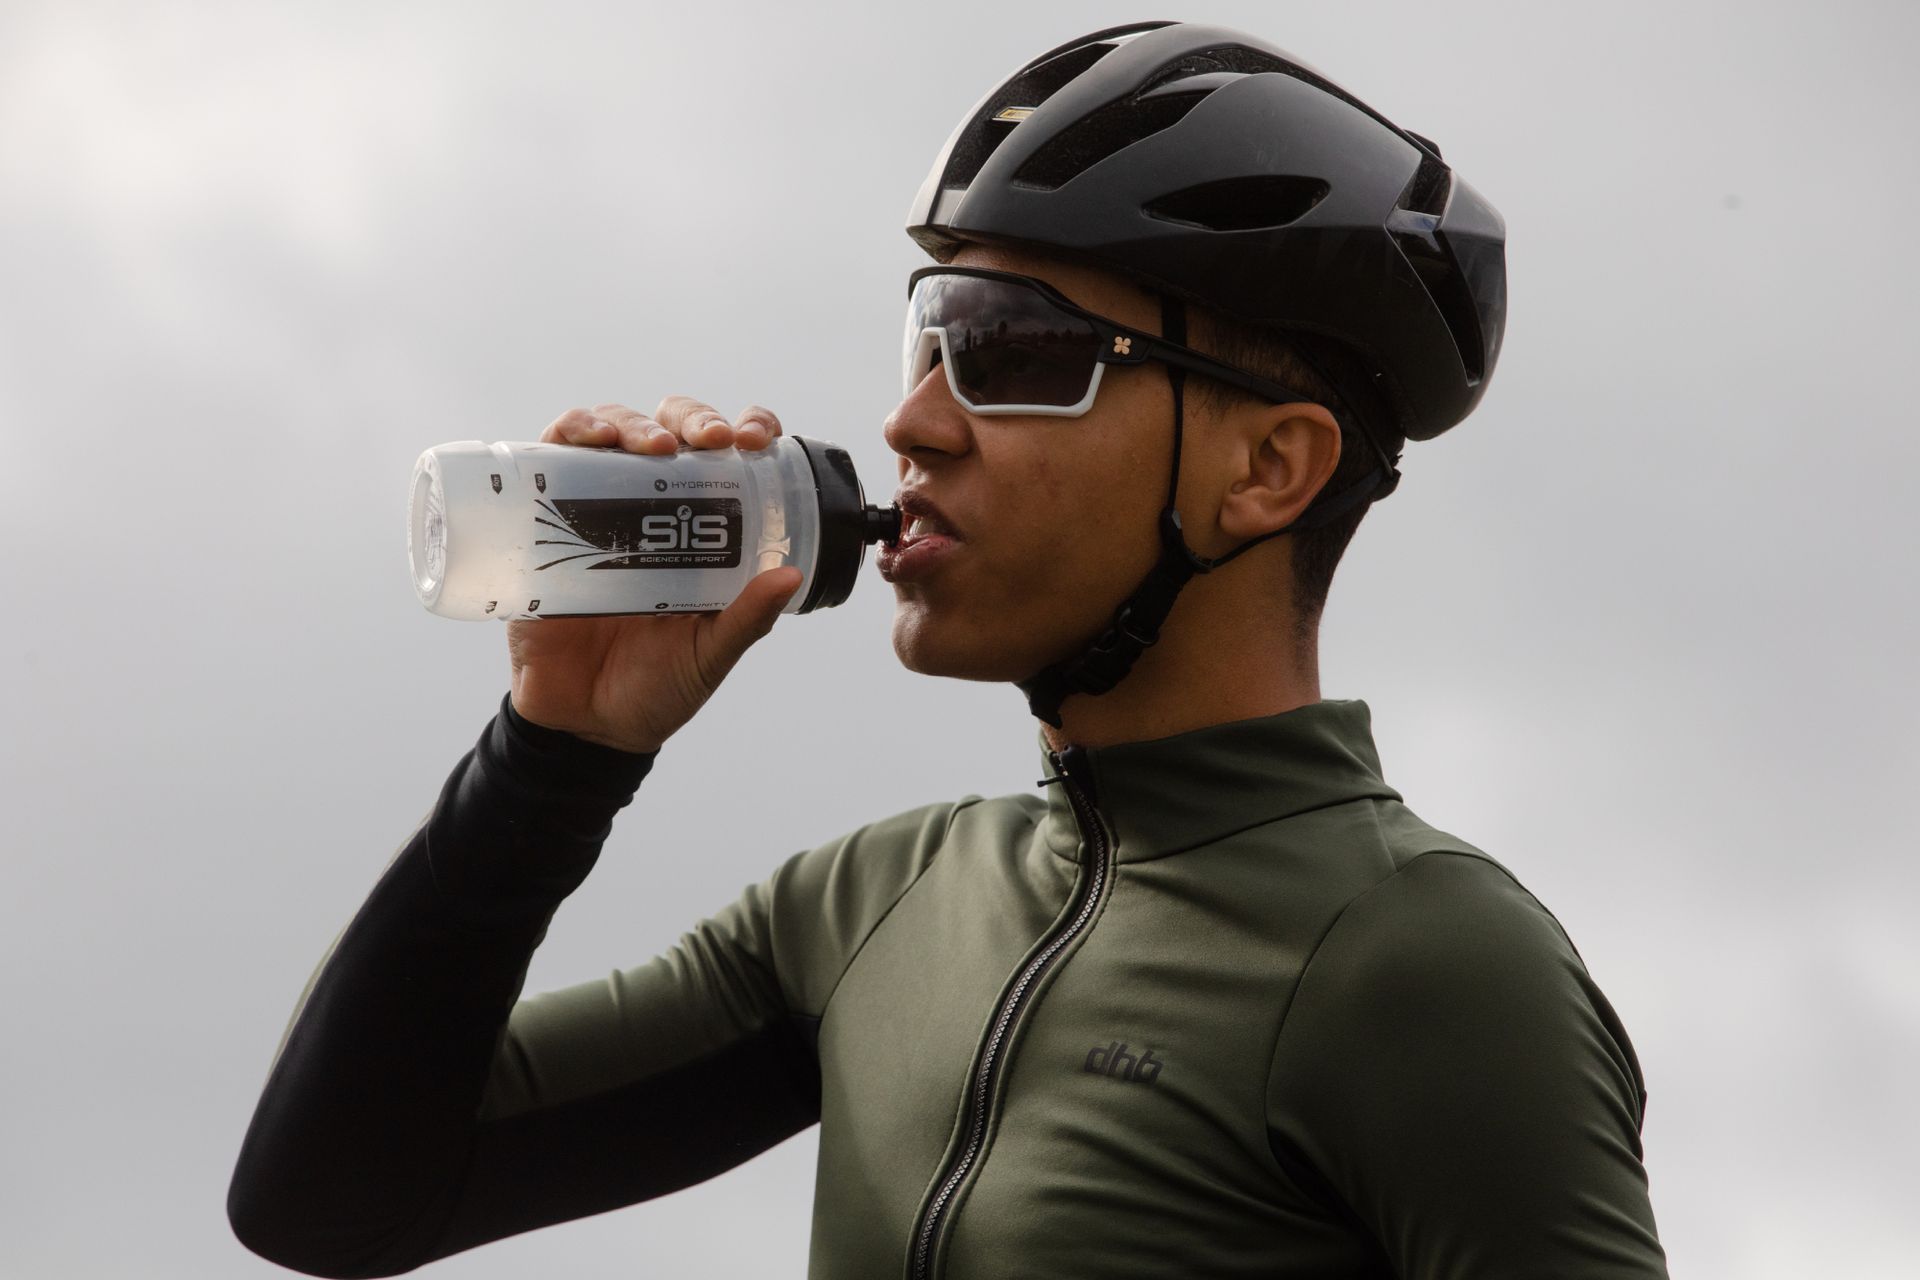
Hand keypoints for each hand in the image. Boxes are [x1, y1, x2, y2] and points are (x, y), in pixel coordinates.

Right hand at [505, 398, 797, 753]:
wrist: (584, 726)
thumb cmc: (656, 688)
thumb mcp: (709, 654)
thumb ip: (745, 619)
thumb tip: (790, 575)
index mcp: (701, 530)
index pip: (728, 457)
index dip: (747, 429)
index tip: (757, 438)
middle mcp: (650, 508)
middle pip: (671, 430)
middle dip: (693, 418)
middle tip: (711, 438)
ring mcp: (596, 509)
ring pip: (614, 432)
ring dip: (634, 422)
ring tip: (654, 445)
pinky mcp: (545, 521)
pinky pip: (551, 459)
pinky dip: (570, 433)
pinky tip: (590, 440)